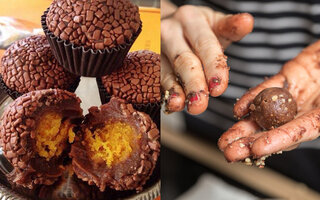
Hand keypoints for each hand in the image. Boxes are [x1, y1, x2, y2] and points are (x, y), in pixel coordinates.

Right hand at [161, 4, 253, 114]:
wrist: (171, 26)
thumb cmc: (199, 30)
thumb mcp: (215, 24)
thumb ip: (230, 27)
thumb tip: (247, 21)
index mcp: (190, 20)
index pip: (205, 45)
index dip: (213, 67)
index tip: (219, 89)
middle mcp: (170, 32)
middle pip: (183, 60)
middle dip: (193, 84)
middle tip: (200, 105)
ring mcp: (156, 49)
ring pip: (165, 72)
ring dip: (173, 91)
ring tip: (179, 105)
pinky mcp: (149, 64)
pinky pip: (155, 80)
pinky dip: (164, 94)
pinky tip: (170, 105)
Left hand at [218, 41, 319, 165]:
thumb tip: (313, 122)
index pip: (298, 133)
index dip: (277, 142)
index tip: (254, 150)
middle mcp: (307, 110)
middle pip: (275, 129)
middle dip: (250, 142)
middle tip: (229, 153)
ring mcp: (296, 95)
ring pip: (266, 113)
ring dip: (244, 126)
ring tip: (225, 139)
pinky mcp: (288, 77)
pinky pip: (268, 88)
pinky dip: (253, 98)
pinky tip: (239, 109)